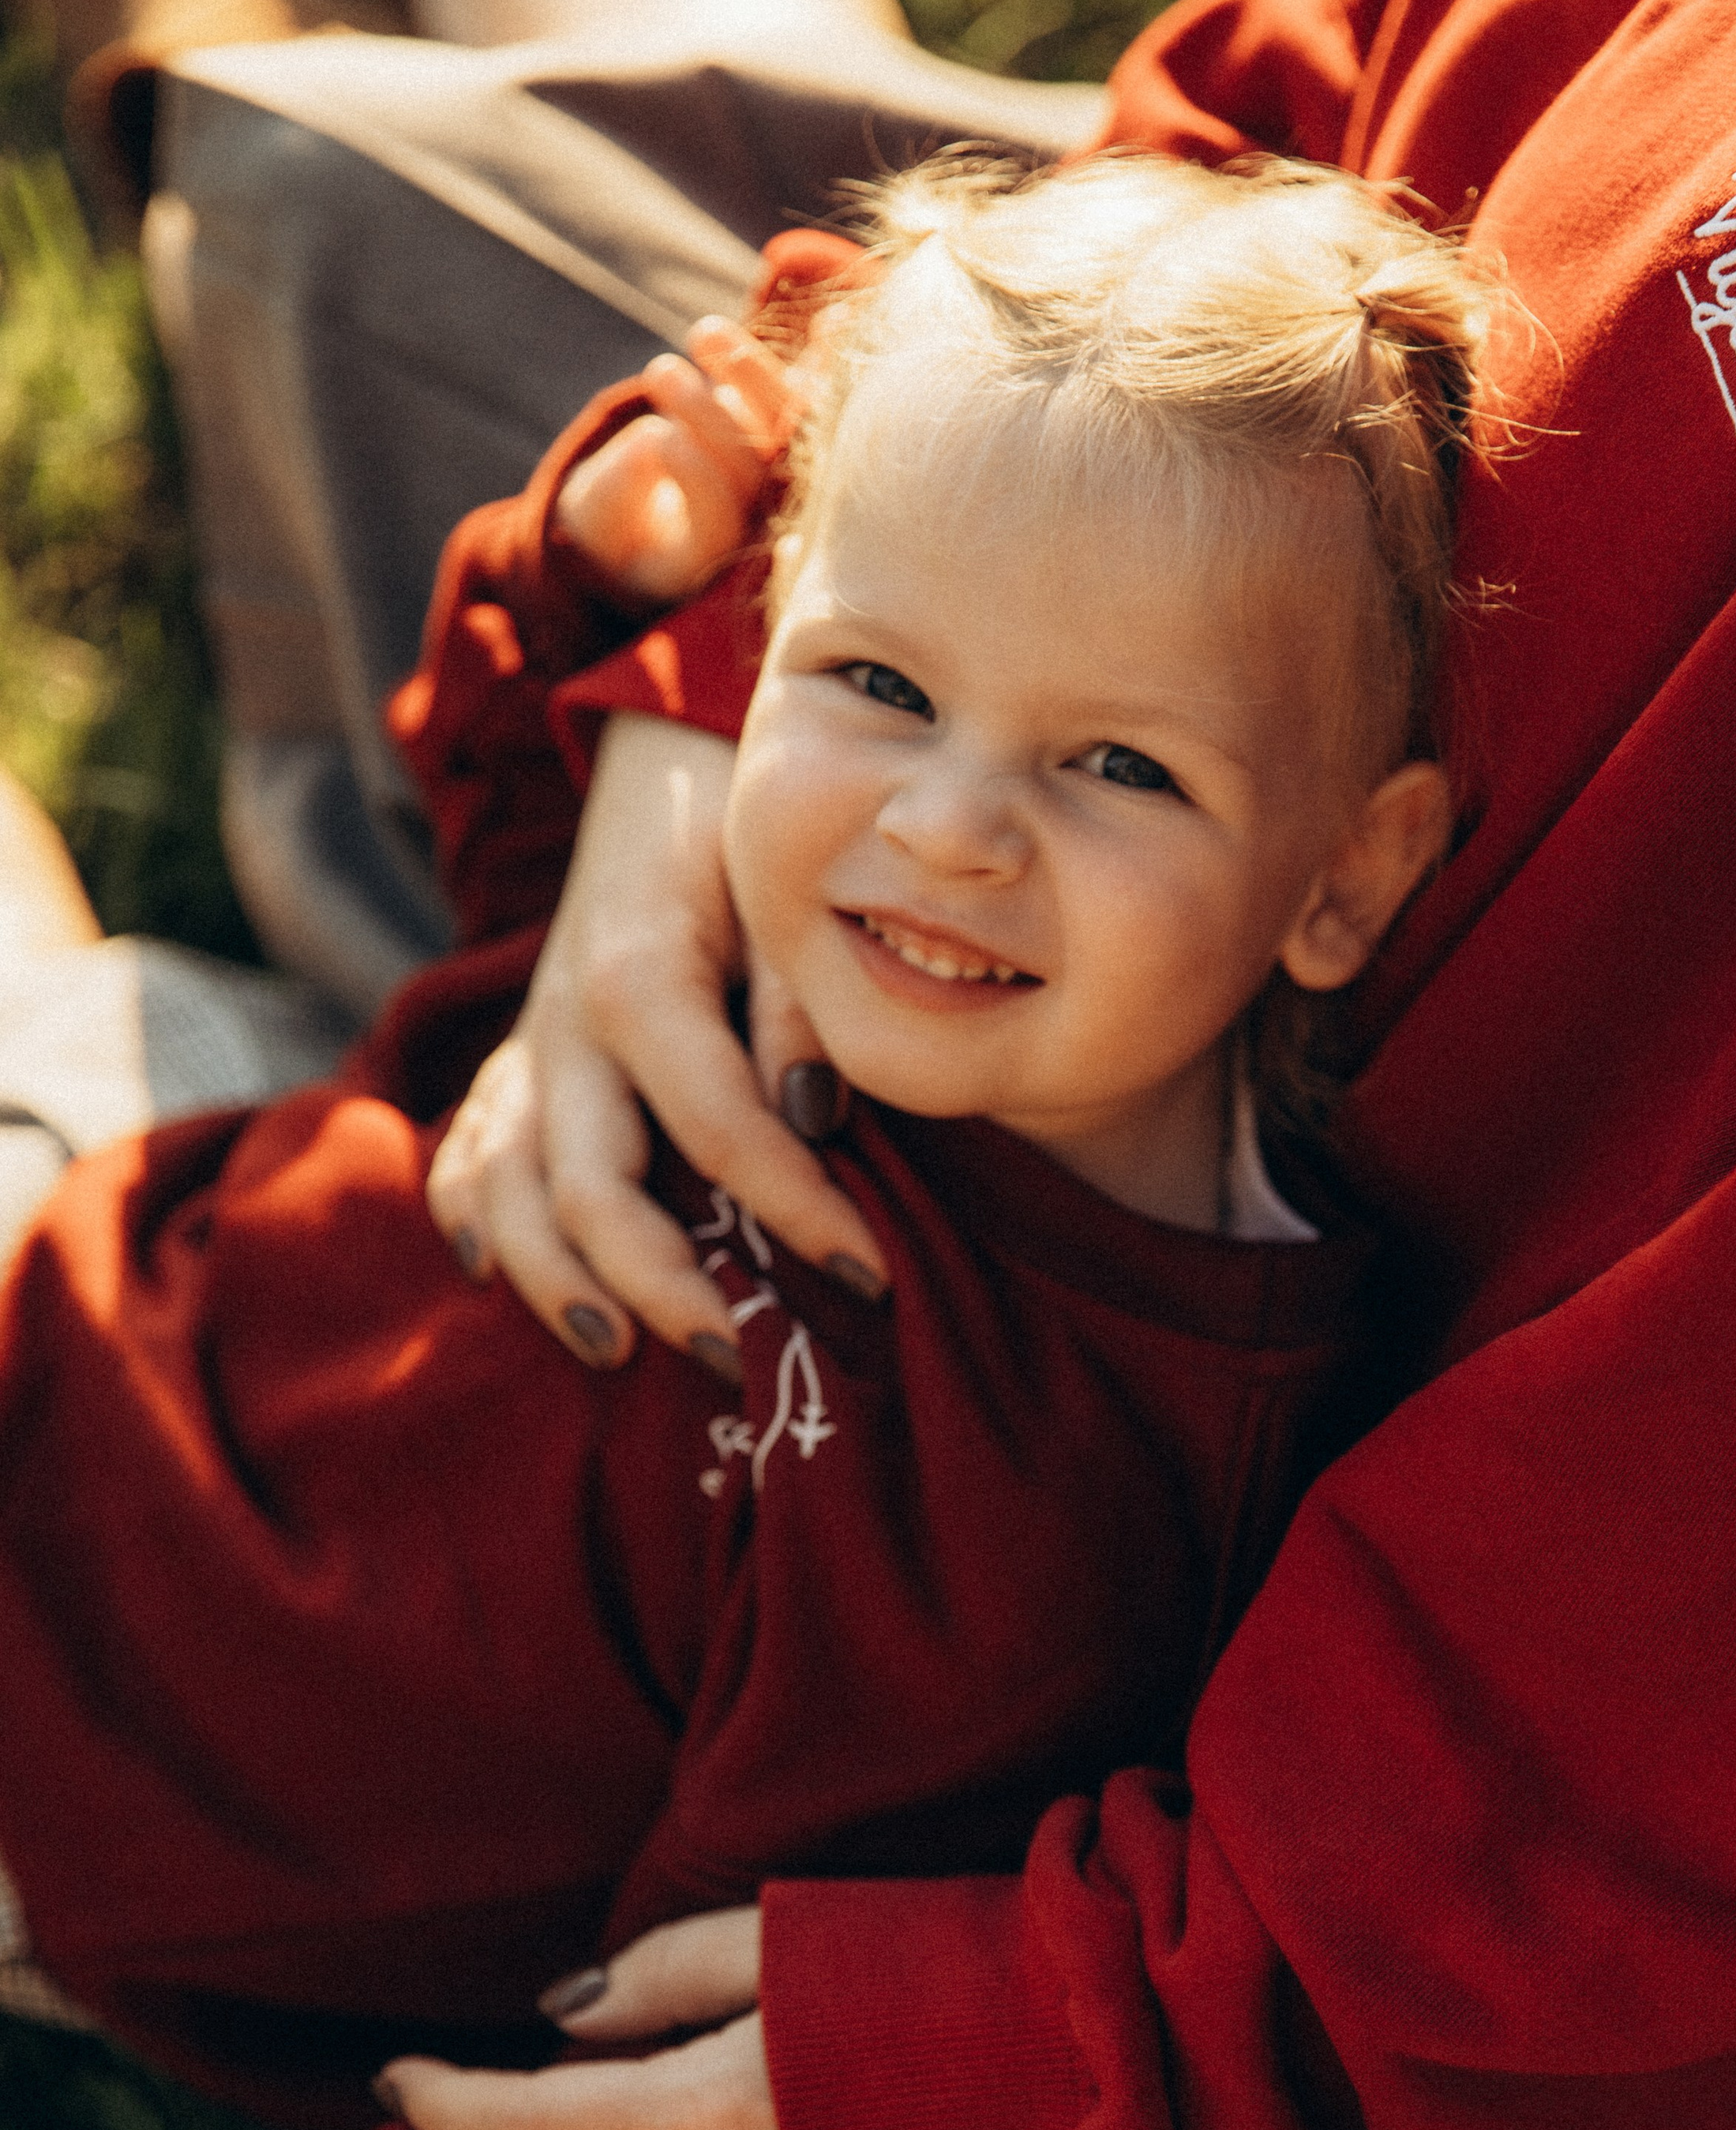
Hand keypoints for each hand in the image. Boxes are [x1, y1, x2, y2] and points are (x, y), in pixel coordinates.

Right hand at [427, 714, 886, 1364]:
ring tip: (616, 1351)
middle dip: (664, 1286)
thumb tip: (813, 1122)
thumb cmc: (743, 837)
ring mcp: (528, 1051)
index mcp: (639, 979)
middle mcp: (564, 1028)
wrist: (660, 764)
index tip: (871, 1279)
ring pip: (505, 1192)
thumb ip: (801, 1007)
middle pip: (590, 1190)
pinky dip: (475, 1222)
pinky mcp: (514, 1064)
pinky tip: (498, 1277)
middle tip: (738, 1365)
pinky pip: (470, 1159)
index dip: (800, 1213)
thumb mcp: (787, 897)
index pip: (723, 1131)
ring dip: (553, 1281)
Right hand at [555, 324, 800, 607]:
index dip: (695, 475)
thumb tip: (657, 437)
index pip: (719, 519)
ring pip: (785, 433)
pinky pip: (814, 408)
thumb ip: (619, 486)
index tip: (654, 436)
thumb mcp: (596, 515)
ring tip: (703, 334)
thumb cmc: (613, 524)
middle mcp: (759, 532)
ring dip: (752, 374)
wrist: (645, 527)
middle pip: (758, 472)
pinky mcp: (794, 447)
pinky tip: (835, 320)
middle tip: (659, 374)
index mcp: (707, 566)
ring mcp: (783, 487)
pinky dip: (825, 366)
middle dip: (711, 417)